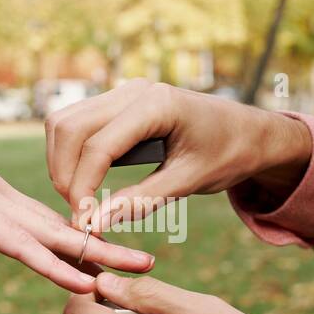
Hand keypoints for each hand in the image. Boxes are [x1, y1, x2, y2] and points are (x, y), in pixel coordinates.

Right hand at [0, 26, 153, 292]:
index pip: (41, 222)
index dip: (76, 238)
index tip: (109, 254)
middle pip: (61, 228)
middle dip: (105, 245)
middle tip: (150, 258)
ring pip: (53, 237)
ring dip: (98, 253)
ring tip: (141, 264)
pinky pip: (22, 245)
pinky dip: (55, 264)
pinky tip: (85, 277)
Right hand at [44, 79, 312, 232]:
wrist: (251, 132)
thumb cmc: (229, 154)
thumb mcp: (189, 182)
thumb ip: (141, 201)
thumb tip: (94, 224)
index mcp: (156, 104)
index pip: (98, 146)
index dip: (82, 187)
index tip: (82, 223)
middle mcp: (134, 90)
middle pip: (69, 127)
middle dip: (64, 173)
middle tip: (77, 213)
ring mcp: (124, 92)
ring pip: (65, 121)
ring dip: (63, 161)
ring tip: (80, 200)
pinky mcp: (119, 102)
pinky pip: (78, 122)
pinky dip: (72, 153)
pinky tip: (86, 183)